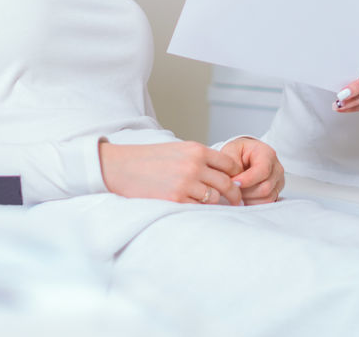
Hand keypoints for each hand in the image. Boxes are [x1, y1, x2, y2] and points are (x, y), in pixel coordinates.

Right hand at [99, 140, 243, 204]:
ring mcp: (186, 183)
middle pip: (227, 183)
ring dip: (214, 202)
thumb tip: (221, 173)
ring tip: (211, 204)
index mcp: (196, 150)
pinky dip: (198, 208)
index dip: (236, 174)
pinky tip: (194, 207)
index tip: (236, 182)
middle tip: (237, 202)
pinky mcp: (176, 199)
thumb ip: (198, 158)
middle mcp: (194, 165)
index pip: (229, 164)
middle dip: (234, 194)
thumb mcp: (177, 149)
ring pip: (215, 197)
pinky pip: (198, 207)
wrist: (121, 167)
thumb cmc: (148, 159)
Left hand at [220, 137, 284, 204]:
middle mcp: (277, 168)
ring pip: (266, 198)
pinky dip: (252, 202)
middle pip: (265, 187)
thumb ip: (231, 164)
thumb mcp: (231, 150)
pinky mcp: (276, 193)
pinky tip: (244, 195)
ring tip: (237, 190)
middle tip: (232, 188)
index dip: (248, 179)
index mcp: (267, 154)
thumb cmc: (238, 153)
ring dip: (248, 198)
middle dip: (246, 191)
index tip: (234, 182)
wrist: (244, 157)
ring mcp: (278, 182)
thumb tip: (233, 181)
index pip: (263, 170)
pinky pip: (266, 204)